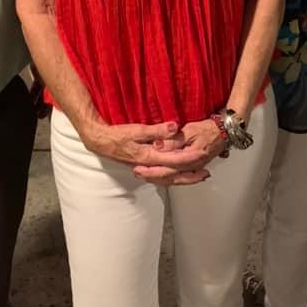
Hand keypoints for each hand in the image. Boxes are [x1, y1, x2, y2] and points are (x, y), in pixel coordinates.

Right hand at [82, 119, 209, 177]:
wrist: (100, 142)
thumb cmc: (117, 135)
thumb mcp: (137, 129)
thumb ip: (157, 130)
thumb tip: (174, 128)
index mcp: (149, 156)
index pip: (174, 160)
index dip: (189, 158)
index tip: (202, 155)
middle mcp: (149, 166)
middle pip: (174, 175)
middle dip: (191, 176)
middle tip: (206, 173)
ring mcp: (146, 168)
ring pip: (168, 178)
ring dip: (184, 178)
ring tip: (197, 176)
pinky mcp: (143, 166)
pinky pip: (162, 175)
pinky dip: (173, 176)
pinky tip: (179, 174)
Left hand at [132, 118, 226, 185]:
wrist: (224, 132)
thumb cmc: (208, 129)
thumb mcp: (190, 131)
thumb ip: (173, 140)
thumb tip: (158, 146)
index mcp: (190, 158)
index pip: (167, 167)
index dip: (151, 168)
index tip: (138, 166)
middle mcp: (191, 167)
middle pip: (168, 177)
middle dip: (151, 176)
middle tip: (137, 172)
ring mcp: (193, 169)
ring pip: (172, 179)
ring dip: (158, 178)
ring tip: (144, 175)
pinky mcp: (193, 167)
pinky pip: (178, 177)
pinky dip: (167, 178)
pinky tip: (160, 176)